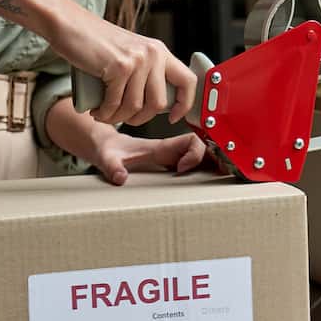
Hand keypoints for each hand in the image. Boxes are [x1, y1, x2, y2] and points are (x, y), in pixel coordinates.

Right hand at [47, 7, 196, 127]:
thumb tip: (157, 105)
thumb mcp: (130, 54)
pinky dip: (105, 113)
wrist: (70, 25)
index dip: (184, 104)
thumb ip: (145, 72)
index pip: (188, 81)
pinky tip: (97, 111)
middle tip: (123, 118)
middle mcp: (153, 54)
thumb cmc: (95, 43)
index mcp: (160, 51)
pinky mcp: (119, 67)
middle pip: (158, 103)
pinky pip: (116, 103)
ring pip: (135, 106)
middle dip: (140, 119)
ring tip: (104, 114)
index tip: (172, 117)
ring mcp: (137, 59)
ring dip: (117, 118)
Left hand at [89, 129, 206, 185]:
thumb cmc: (108, 149)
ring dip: (212, 163)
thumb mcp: (106, 158)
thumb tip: (120, 178)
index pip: (190, 141)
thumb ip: (112, 167)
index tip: (181, 169)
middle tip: (214, 174)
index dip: (193, 154)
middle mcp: (170, 149)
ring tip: (217, 177)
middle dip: (213, 158)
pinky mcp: (169, 163)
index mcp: (161, 146)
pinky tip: (205, 180)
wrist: (103, 146)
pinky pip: (194, 163)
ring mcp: (171, 156)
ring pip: (202, 154)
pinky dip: (204, 168)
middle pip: (203, 147)